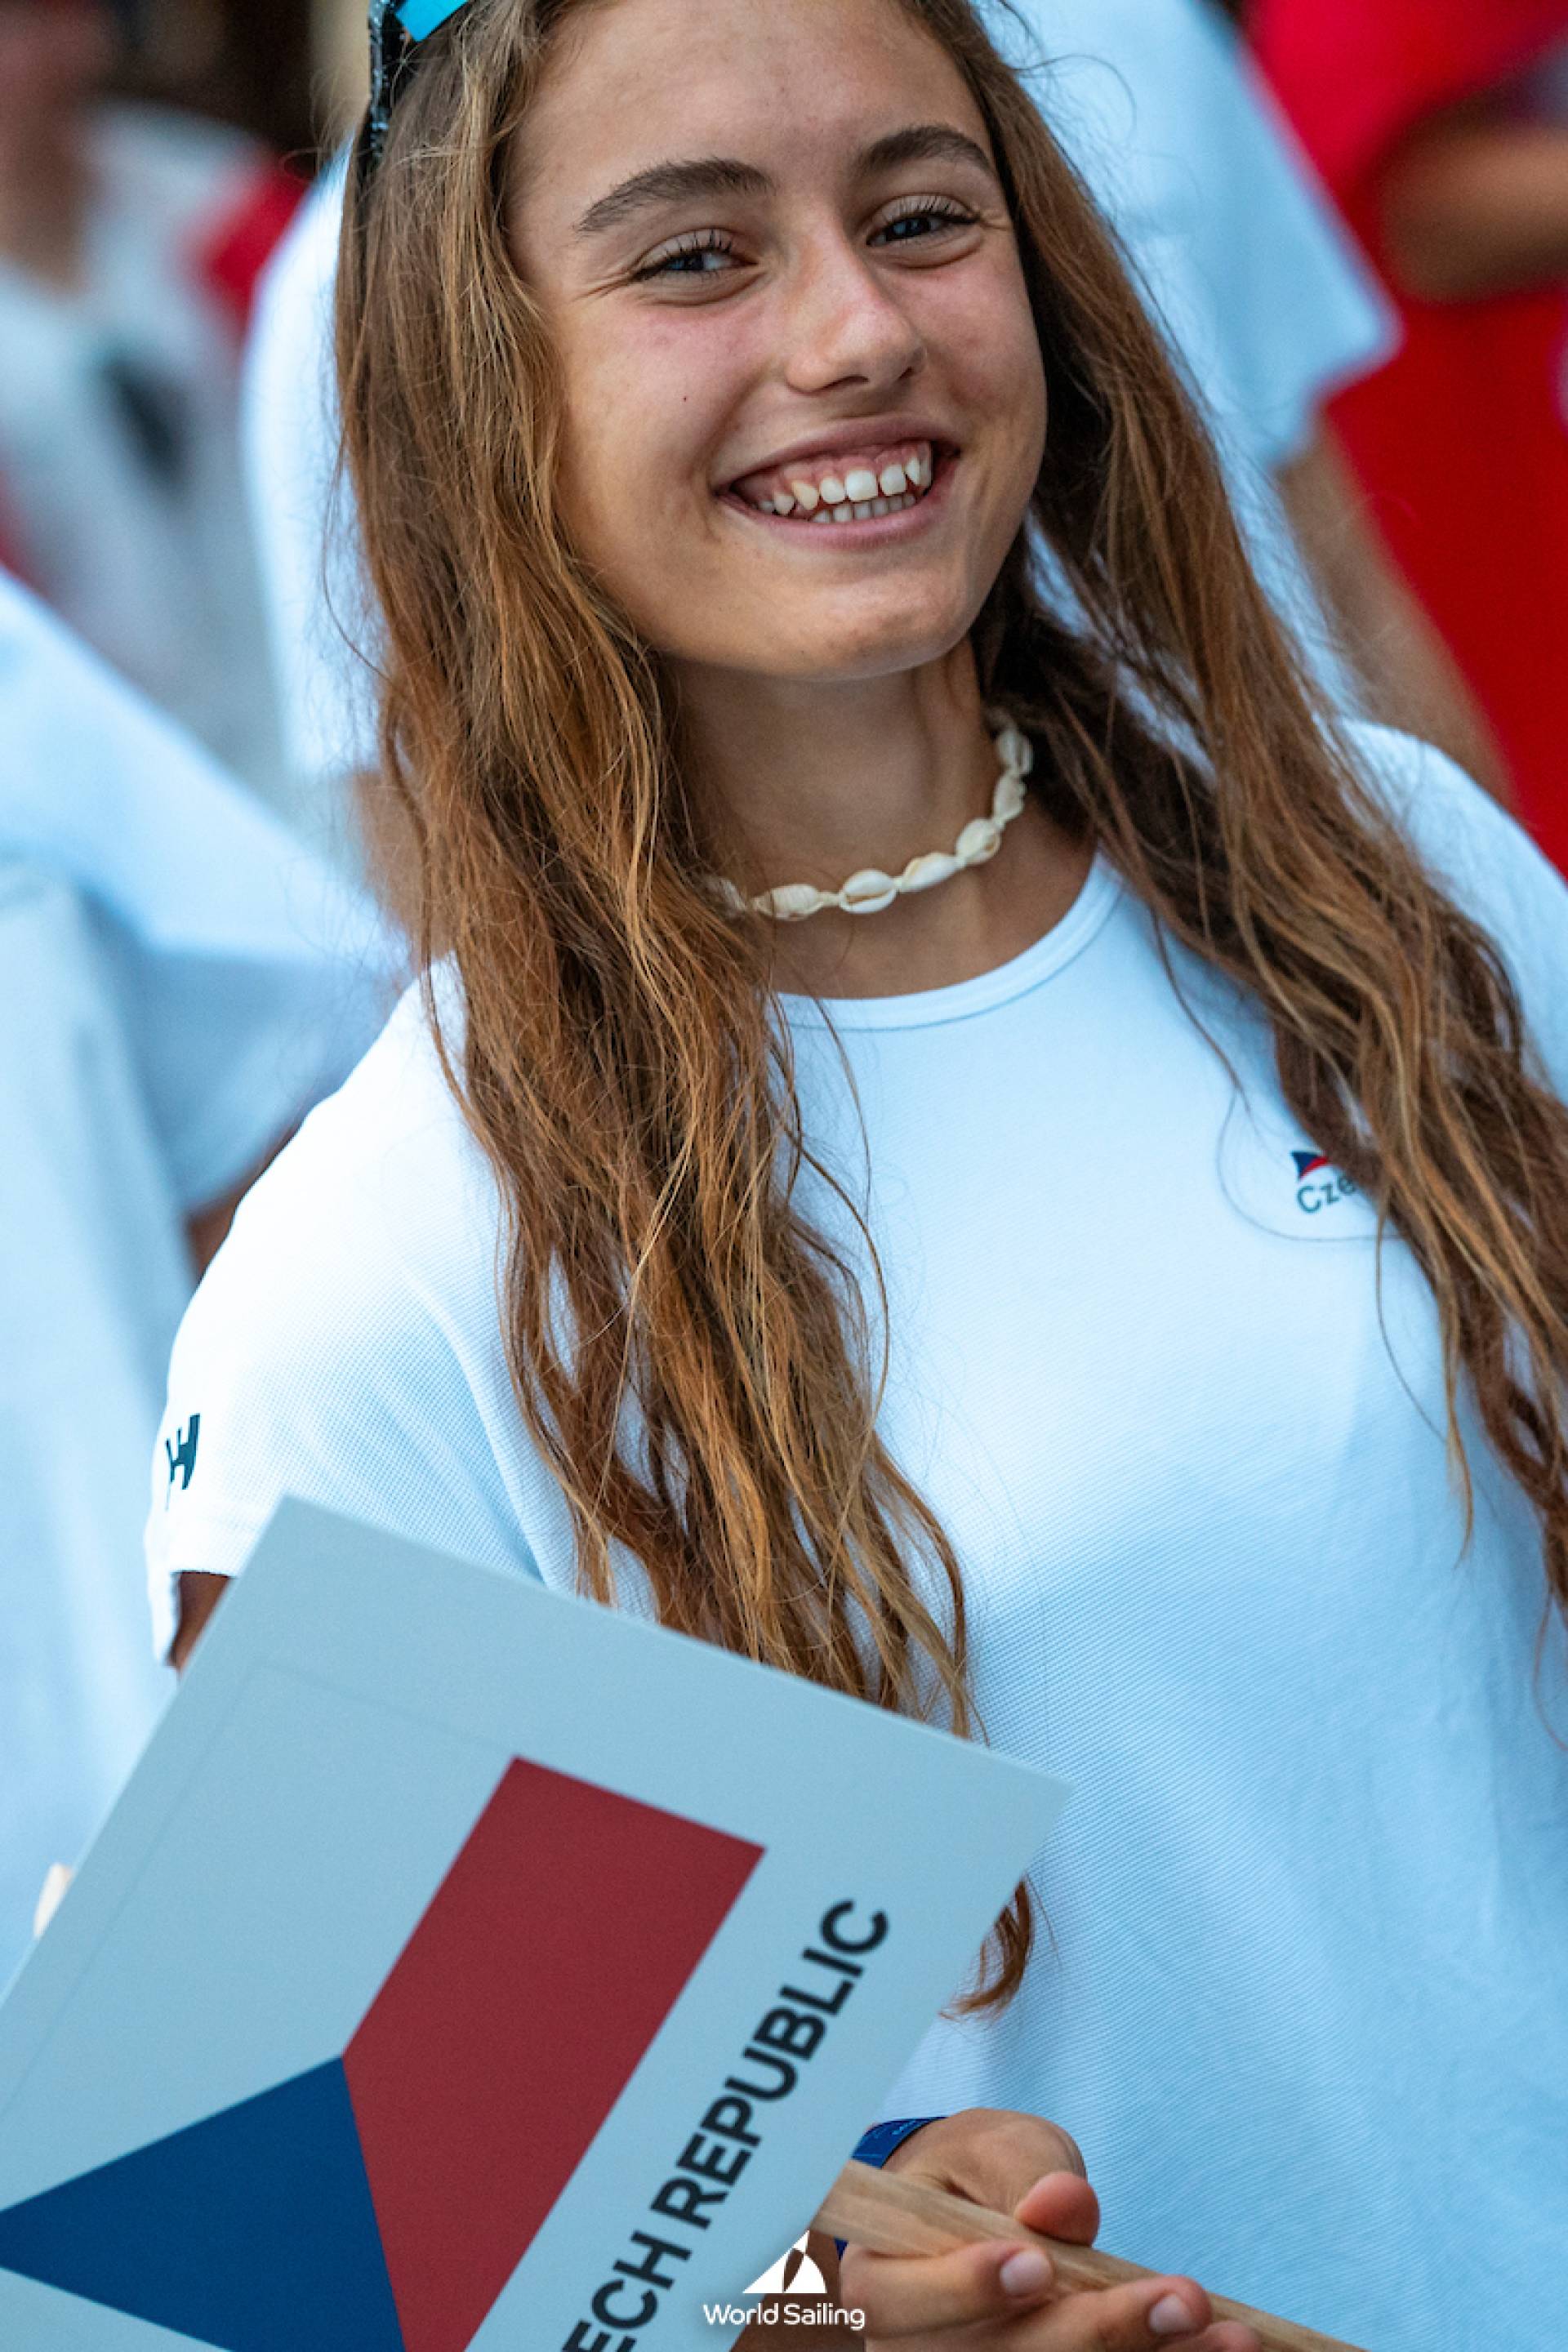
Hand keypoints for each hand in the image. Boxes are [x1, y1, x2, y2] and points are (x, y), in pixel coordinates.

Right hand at [840, 2108, 1259, 2350]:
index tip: (1034, 2263)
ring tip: (1231, 2336)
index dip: (966, 2290)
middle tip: (1184, 2296)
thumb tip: (1062, 2208)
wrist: (986, 2220)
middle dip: (1097, 2335)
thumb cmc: (982, 2177)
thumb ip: (1024, 2172)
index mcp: (884, 2283)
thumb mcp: (993, 2148)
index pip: (906, 2302)